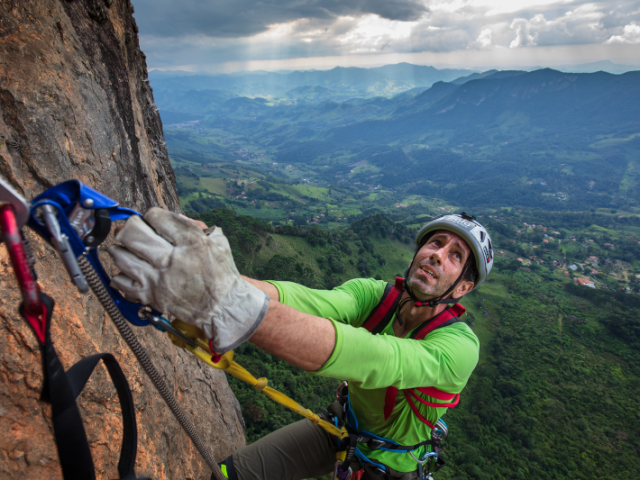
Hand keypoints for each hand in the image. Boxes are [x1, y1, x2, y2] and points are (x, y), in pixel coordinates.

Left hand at [107, 208, 268, 351]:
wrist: (223, 307)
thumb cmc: (221, 275)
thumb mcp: (218, 243)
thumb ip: (196, 227)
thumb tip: (175, 217)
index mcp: (191, 242)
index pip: (156, 217)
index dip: (151, 215)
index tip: (153, 220)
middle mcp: (172, 259)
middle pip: (133, 233)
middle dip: (129, 227)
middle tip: (132, 229)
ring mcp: (158, 279)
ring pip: (121, 256)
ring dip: (119, 249)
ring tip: (125, 248)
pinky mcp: (150, 296)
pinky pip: (121, 282)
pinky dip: (120, 274)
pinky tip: (128, 270)